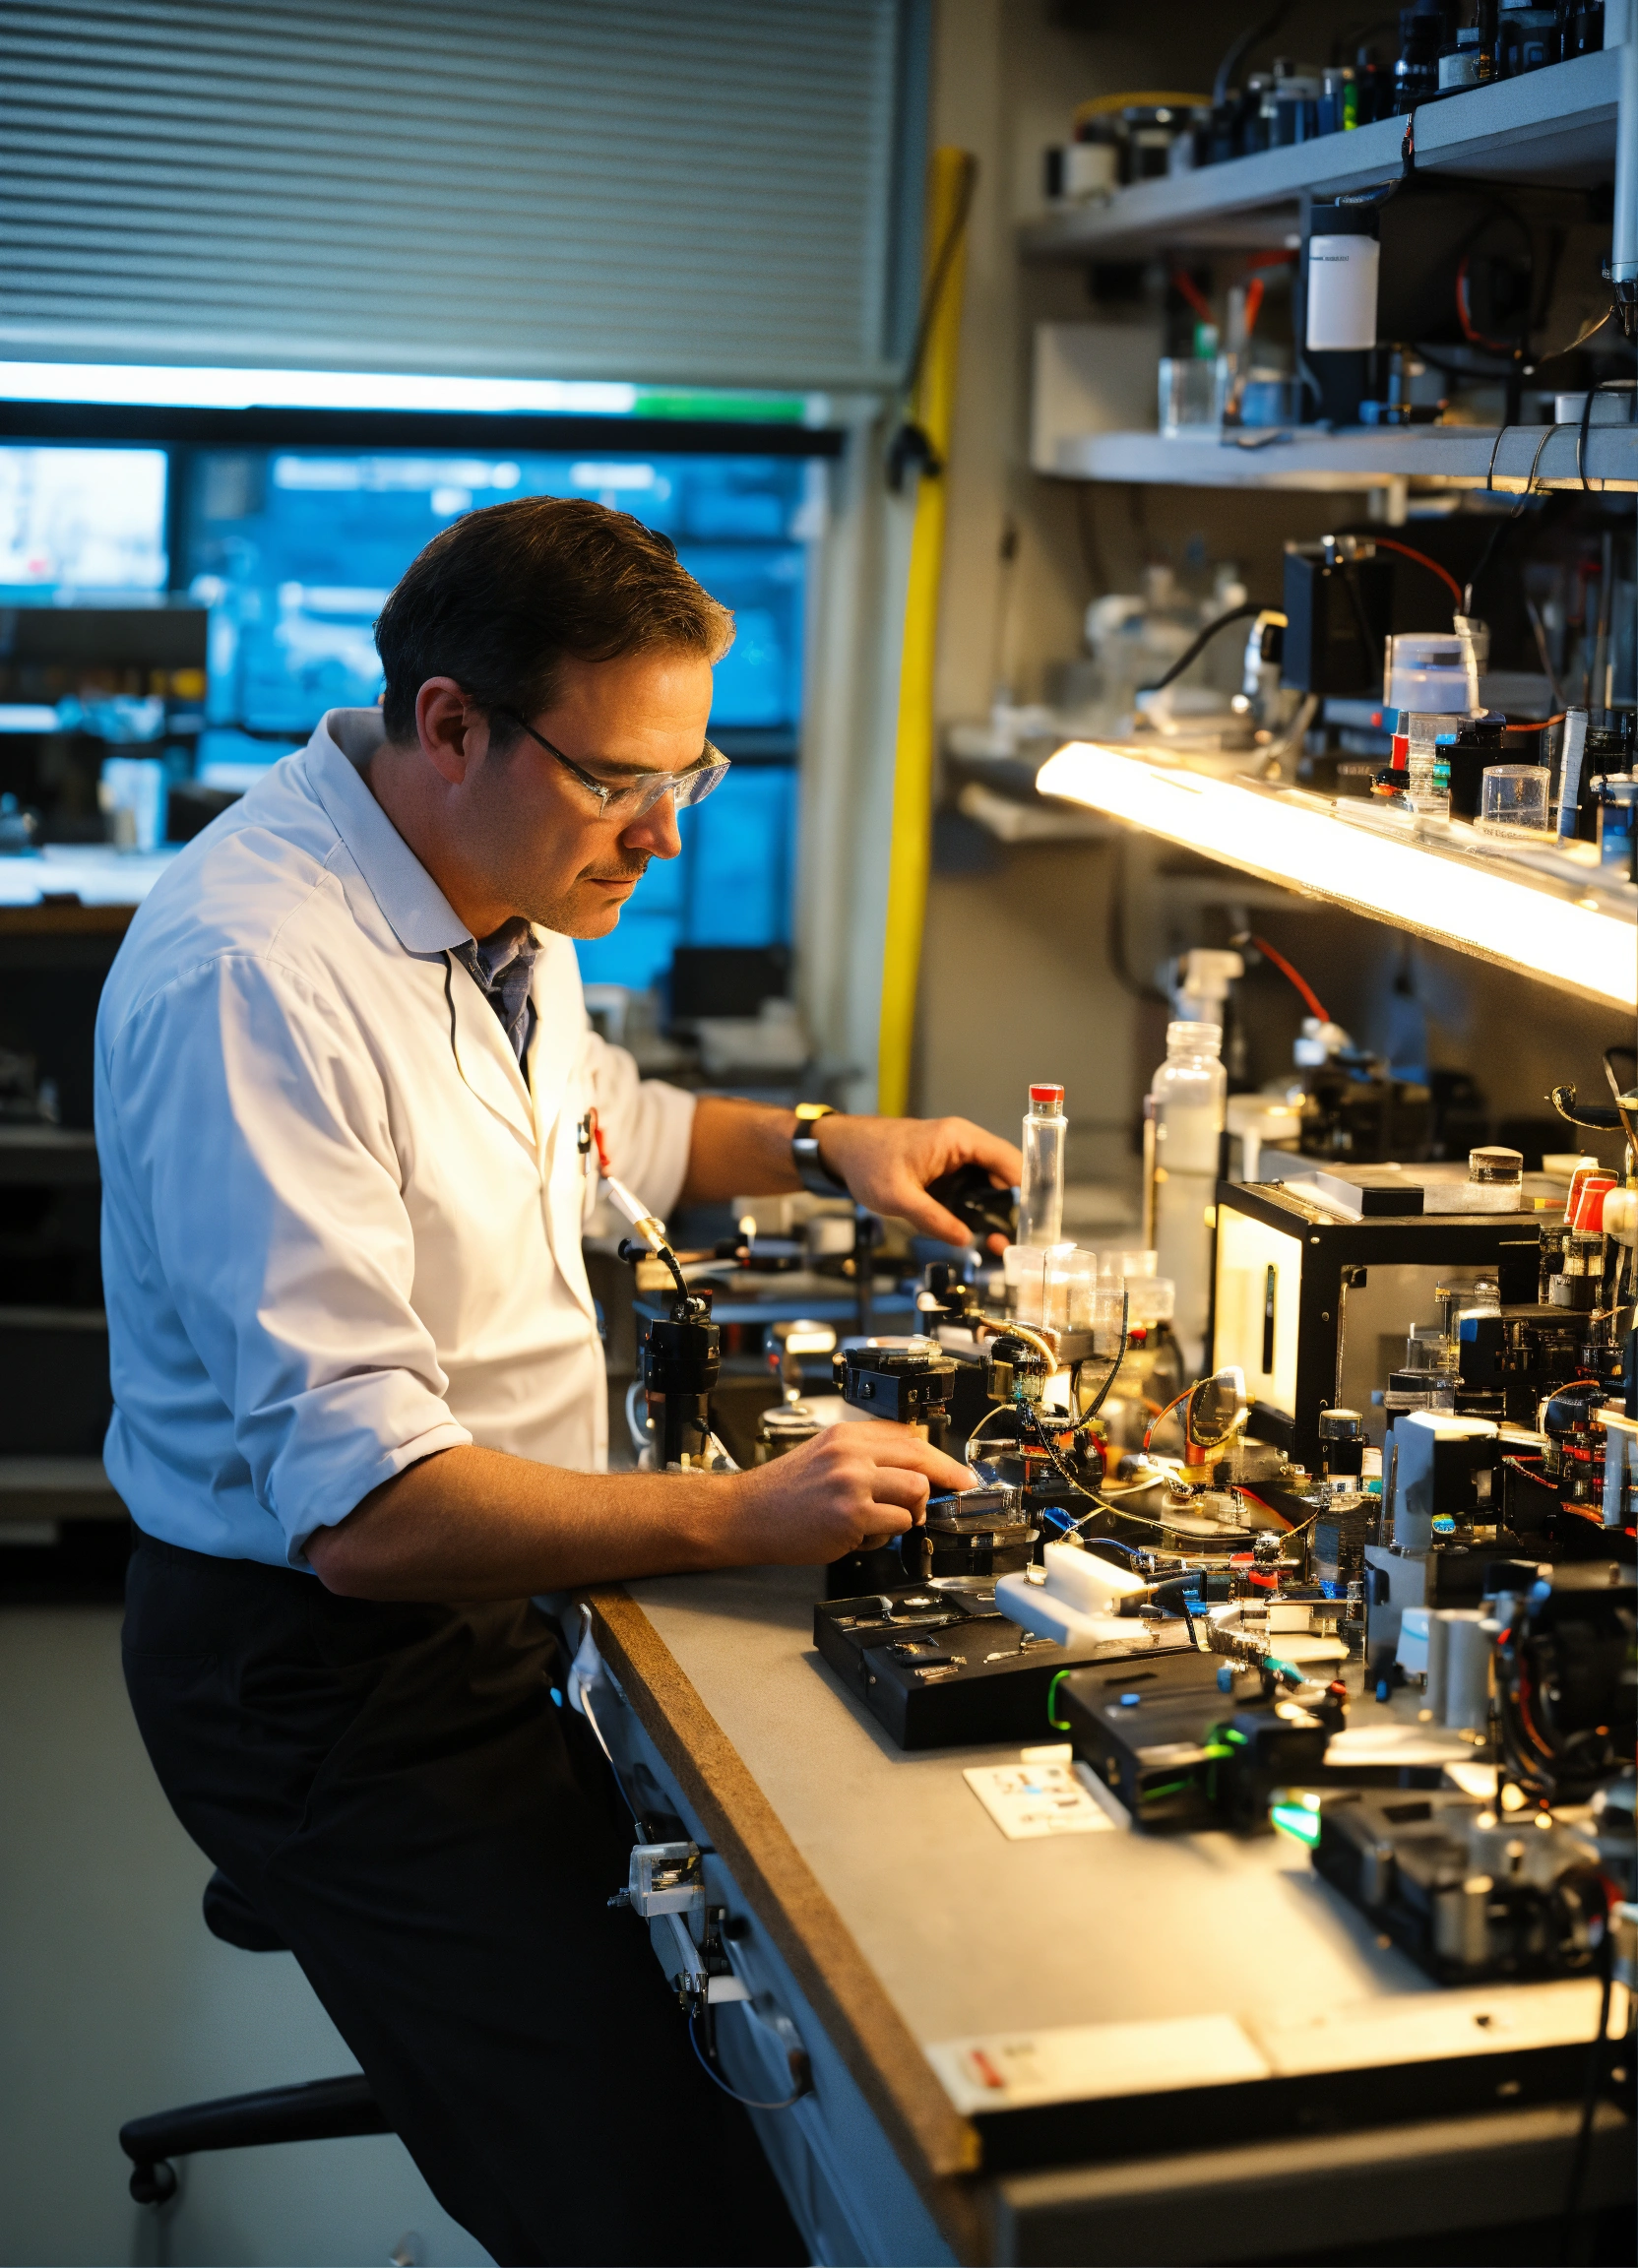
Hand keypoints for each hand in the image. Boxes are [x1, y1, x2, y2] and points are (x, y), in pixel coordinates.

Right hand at [723, 1421, 972, 1565]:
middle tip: (959, 1492)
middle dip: (947, 1479)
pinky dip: (885, 1535)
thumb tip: (913, 1468)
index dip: (940, 1457)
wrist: (746, 1515)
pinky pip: (897, 1525)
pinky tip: (859, 1535)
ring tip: (879, 1521)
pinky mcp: (852, 1515)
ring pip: (916, 1492)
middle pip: (922, 1458)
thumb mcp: (823, 1455)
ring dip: (908, 1513)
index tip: (957, 1472)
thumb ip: (864, 1456)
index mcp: (846, 1435)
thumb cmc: (783, 1493)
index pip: (908, 1436)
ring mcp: (852, 1483)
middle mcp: (851, 1453)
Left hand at [817, 1114, 1022, 1249]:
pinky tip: (974, 1230)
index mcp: (958, 1139)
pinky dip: (976, 1207)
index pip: (1010, 1161)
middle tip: (1008, 1243)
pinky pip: (972, 1186)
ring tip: (994, 1243)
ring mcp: (956, 1154)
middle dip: (1010, 1209)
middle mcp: (963, 1142)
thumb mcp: (898, 1197)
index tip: (1032, 1224)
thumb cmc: (866, 1162)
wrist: (841, 1149)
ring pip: (989, 1183)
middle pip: (1004, 1175)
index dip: (1026, 1192)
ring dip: (993, 1211)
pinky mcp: (946, 1166)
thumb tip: (966, 1240)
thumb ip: (934, 1219)